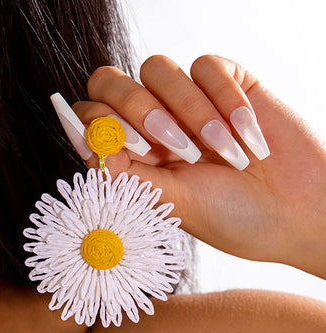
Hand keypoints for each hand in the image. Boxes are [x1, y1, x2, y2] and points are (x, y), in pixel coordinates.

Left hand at [72, 55, 325, 278]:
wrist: (295, 212)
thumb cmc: (230, 217)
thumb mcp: (169, 203)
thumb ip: (125, 175)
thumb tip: (86, 144)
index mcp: (130, 155)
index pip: (90, 119)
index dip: (95, 124)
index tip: (123, 147)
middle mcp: (150, 124)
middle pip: (109, 82)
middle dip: (133, 108)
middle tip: (164, 145)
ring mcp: (186, 100)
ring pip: (157, 68)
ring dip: (187, 110)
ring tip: (217, 152)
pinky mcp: (226, 82)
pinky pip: (206, 65)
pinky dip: (224, 100)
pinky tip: (245, 135)